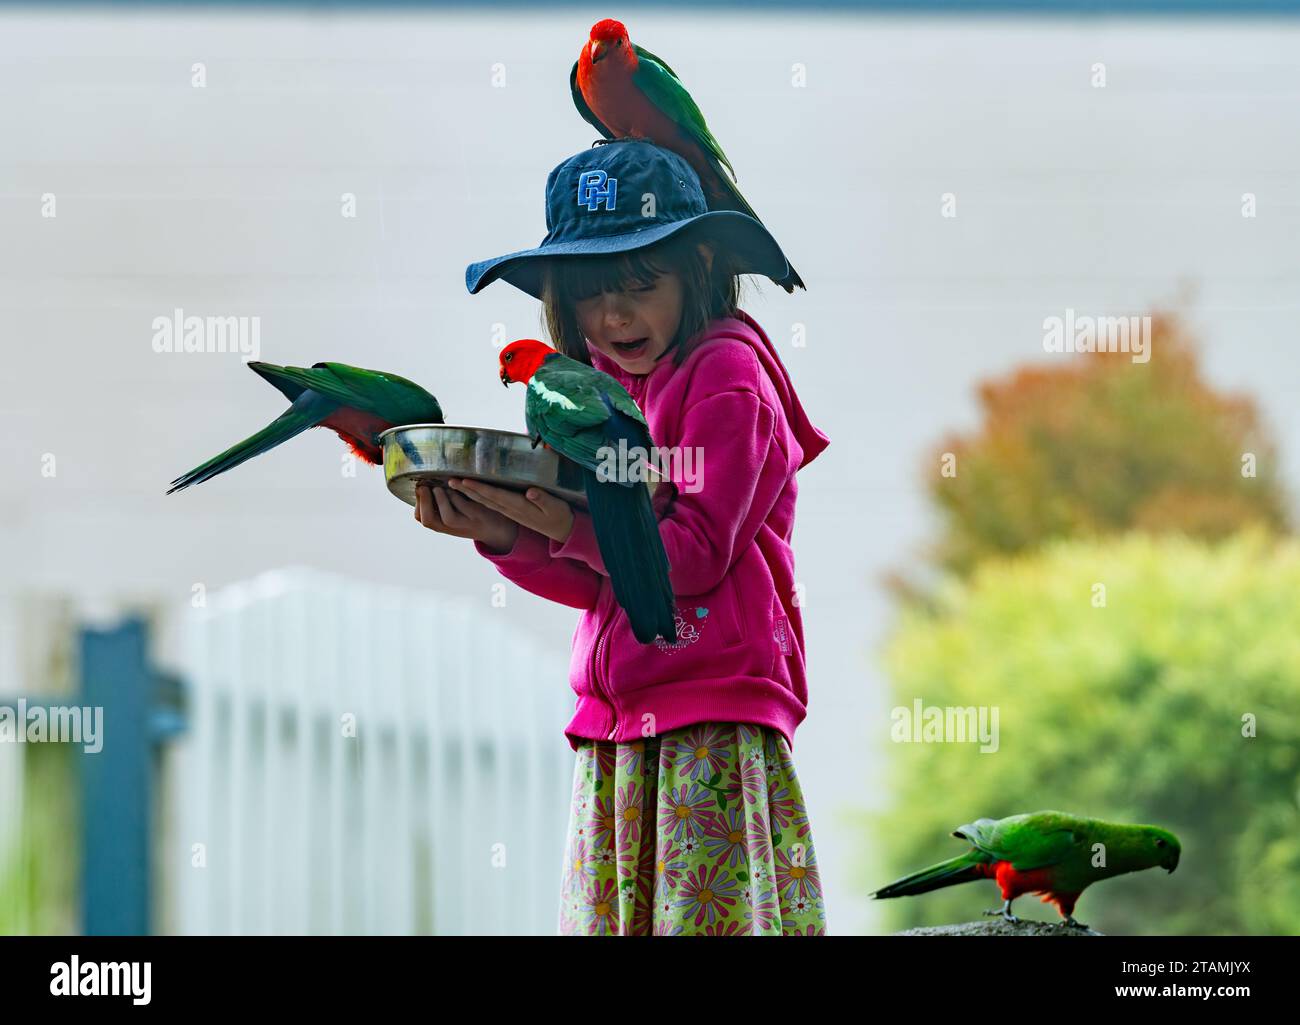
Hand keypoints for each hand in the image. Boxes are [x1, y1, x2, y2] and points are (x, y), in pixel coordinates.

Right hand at [413, 481, 517, 553]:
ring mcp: (466, 523)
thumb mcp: (456, 513)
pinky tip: (454, 484)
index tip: (418, 489)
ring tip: (439, 486)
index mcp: (445, 527)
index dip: (418, 506)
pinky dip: (456, 494)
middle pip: (431, 522)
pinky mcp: (478, 515)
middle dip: (424, 503)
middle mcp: (453, 528)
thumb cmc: (473, 514)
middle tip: (424, 486)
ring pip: (449, 516)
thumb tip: (424, 484)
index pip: (424, 520)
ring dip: (440, 499)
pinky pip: (464, 505)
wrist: (498, 527)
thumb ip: (442, 504)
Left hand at [444, 477, 574, 543]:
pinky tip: (471, 491)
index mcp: (519, 507)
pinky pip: (490, 503)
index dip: (479, 488)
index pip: (495, 496)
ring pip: (485, 502)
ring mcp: (510, 511)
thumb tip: (531, 492)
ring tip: (455, 484)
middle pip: (484, 499)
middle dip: (467, 491)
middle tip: (450, 481)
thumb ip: (543, 499)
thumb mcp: (555, 507)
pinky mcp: (512, 511)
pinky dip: (478, 496)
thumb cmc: (559, 515)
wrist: (562, 531)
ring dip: (469, 494)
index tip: (464, 481)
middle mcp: (511, 510)